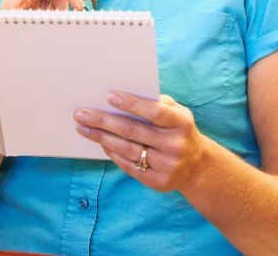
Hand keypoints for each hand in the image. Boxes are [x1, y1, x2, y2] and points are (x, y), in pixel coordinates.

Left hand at [74, 91, 206, 192]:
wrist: (197, 166)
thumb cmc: (178, 130)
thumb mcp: (177, 112)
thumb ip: (156, 102)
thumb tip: (121, 96)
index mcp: (181, 123)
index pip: (154, 111)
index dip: (132, 104)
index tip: (109, 96)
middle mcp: (175, 145)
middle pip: (133, 131)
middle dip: (103, 121)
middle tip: (81, 113)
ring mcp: (168, 166)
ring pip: (127, 150)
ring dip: (101, 138)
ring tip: (83, 128)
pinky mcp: (159, 182)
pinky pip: (129, 166)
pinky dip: (112, 153)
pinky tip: (100, 143)